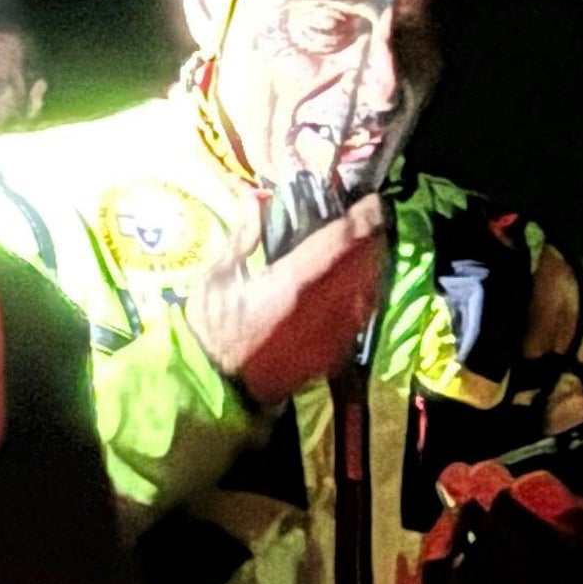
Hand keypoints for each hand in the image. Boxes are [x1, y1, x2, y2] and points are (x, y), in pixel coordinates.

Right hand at [185, 196, 388, 407]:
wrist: (218, 387)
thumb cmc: (211, 332)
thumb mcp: (218, 278)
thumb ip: (243, 236)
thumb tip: (254, 196)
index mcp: (294, 282)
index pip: (341, 239)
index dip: (362, 215)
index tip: (370, 200)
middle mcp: (324, 304)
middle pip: (364, 260)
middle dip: (371, 237)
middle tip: (370, 220)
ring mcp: (333, 330)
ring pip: (369, 286)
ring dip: (371, 263)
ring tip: (366, 248)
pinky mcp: (335, 350)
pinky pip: (361, 313)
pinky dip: (363, 293)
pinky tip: (355, 287)